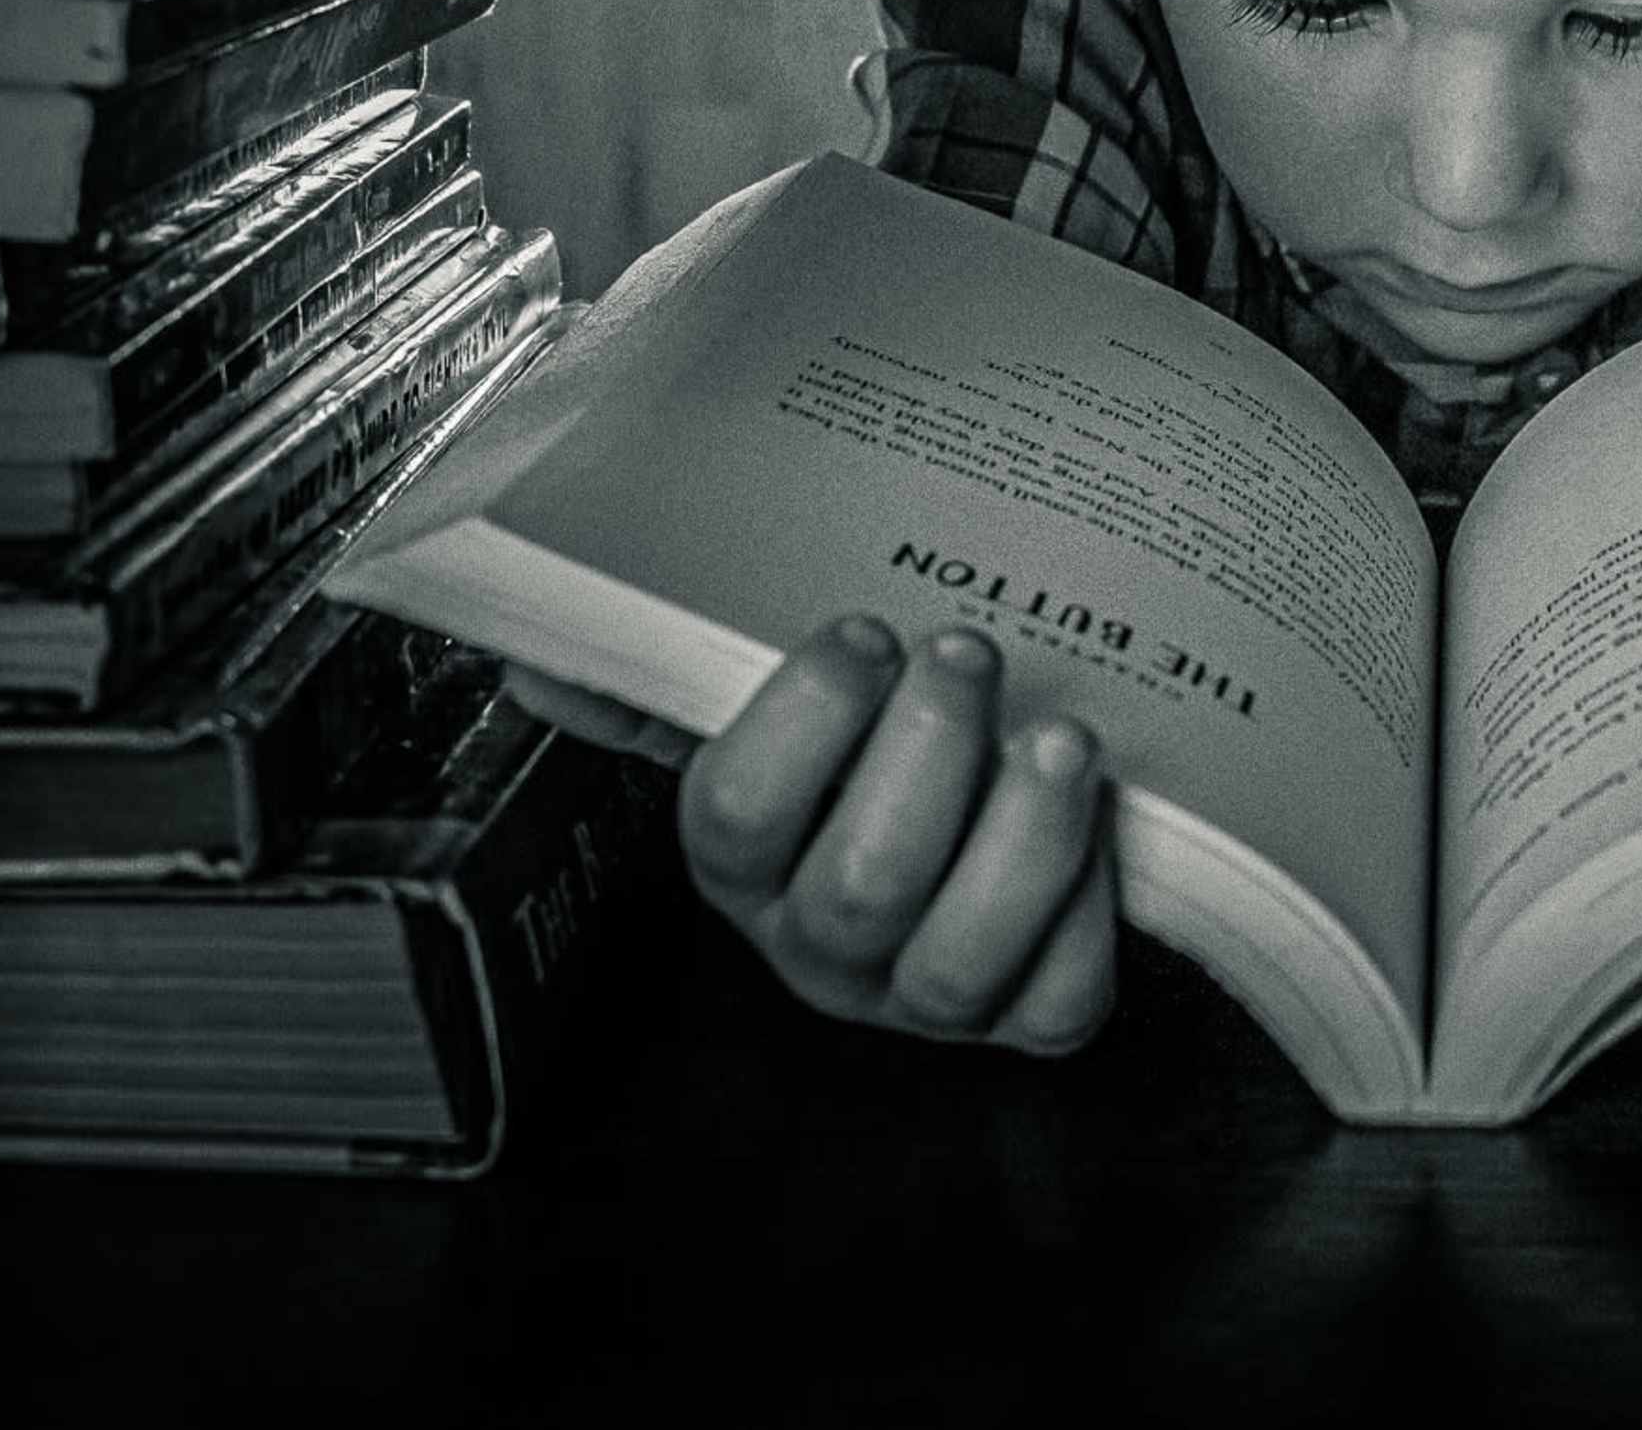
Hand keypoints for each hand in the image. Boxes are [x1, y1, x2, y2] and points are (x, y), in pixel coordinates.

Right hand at [514, 618, 1117, 1054]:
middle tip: (967, 652)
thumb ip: (658, 673)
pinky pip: (1060, 999)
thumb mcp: (762, 694)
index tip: (863, 630)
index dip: (802, 720)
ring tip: (1060, 736)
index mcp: (743, 859)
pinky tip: (1100, 817)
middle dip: (925, 756)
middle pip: (859, 887)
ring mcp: (925, 991)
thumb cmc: (864, 733)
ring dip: (1022, 838)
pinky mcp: (1030, 1012)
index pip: (735, 814)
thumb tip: (541, 668)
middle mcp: (822, 943)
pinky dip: (1087, 910)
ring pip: (959, 959)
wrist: (986, 792)